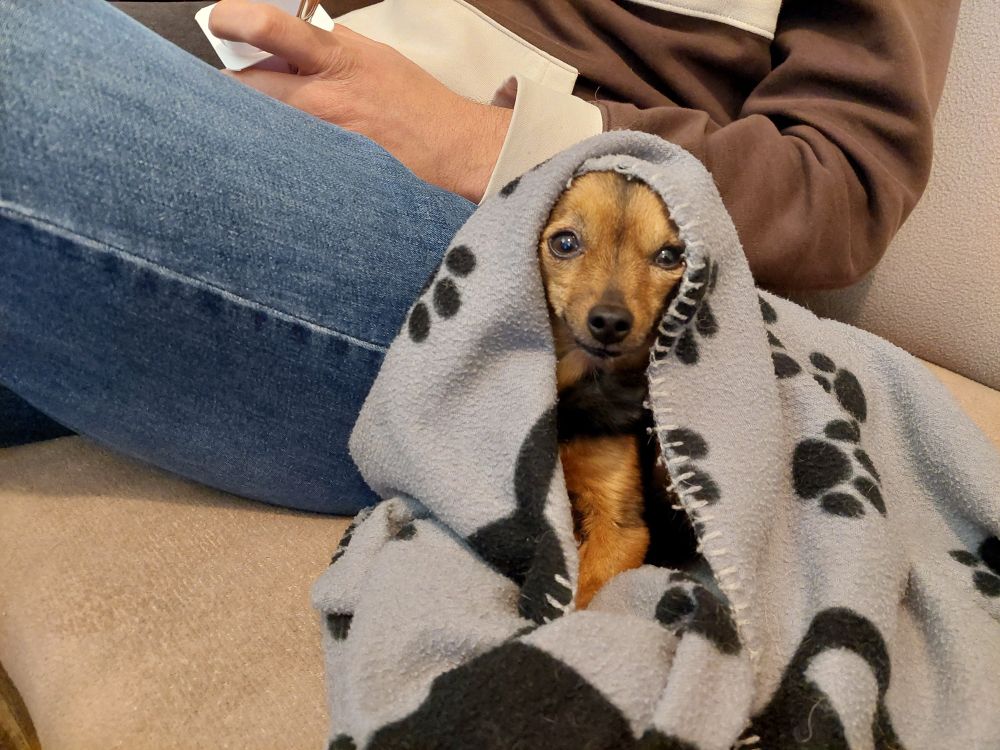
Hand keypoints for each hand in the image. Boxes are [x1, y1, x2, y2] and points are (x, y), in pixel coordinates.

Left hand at [209, 0, 511, 201]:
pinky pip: (278, 158)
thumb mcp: (371, 54)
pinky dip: (274, 151)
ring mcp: (318, 141)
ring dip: (250, 120)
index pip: (268, 27)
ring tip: (265, 121)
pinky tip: (288, 152)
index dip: (233, 20)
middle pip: (244, 86)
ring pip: (256, 127)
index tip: (221, 21)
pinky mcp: (322, 173)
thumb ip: (326, 43)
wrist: (450, 149)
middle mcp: (321, 100)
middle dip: (232, 82)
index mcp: (335, 58)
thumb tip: (284, 39)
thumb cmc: (414, 102)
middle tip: (238, 83)